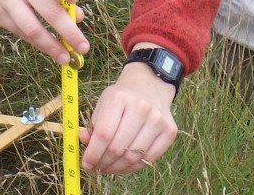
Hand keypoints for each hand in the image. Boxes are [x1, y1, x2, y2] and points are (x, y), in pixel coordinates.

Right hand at [0, 0, 87, 65]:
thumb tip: (77, 18)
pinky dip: (37, 44)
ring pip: (32, 29)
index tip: (75, 0)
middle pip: (48, 9)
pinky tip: (48, 49)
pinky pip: (20, 33)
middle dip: (68, 32)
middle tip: (83, 47)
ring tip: (65, 57)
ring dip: (52, 46)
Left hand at [79, 47, 177, 174]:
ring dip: (117, 168)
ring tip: (108, 168)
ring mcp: (157, 120)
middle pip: (118, 148)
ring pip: (133, 156)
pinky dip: (133, 167)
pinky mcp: (169, 131)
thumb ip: (92, 125)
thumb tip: (84, 141)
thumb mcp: (102, 104)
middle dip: (103, 163)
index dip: (93, 154)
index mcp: (119, 97)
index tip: (86, 165)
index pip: (103, 134)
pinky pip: (149, 159)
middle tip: (97, 167)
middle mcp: (141, 107)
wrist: (149, 86)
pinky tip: (124, 165)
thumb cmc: (121, 98)